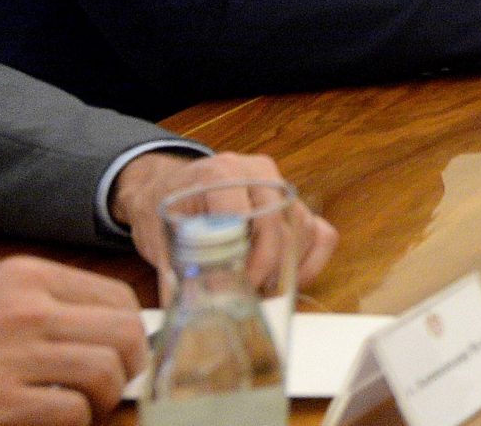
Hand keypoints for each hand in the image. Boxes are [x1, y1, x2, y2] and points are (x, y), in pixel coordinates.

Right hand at [0, 255, 144, 424]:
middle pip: (125, 334)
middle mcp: (27, 311)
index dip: (132, 328)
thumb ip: (48, 300)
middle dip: (130, 363)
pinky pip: (71, 412)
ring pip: (106, 373)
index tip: (126, 347)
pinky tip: (56, 418)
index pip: (119, 297)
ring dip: (104, 396)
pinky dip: (75, 420)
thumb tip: (108, 323)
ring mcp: (13, 358)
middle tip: (117, 379)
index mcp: (28, 277)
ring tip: (85, 402)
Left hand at [112, 150, 336, 287]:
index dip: (245, 259)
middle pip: (280, 224)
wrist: (165, 184)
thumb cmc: (162, 207)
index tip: (232, 288)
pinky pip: (320, 232)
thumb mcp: (160, 234)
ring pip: (304, 229)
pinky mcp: (294, 201)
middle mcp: (258, 171)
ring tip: (260, 290)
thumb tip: (194, 308)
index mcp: (222, 173)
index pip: (248, 217)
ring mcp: (281, 184)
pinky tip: (287, 281)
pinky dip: (310, 261)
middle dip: (267, 268)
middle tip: (248, 296)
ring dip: (288, 268)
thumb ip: (180, 266)